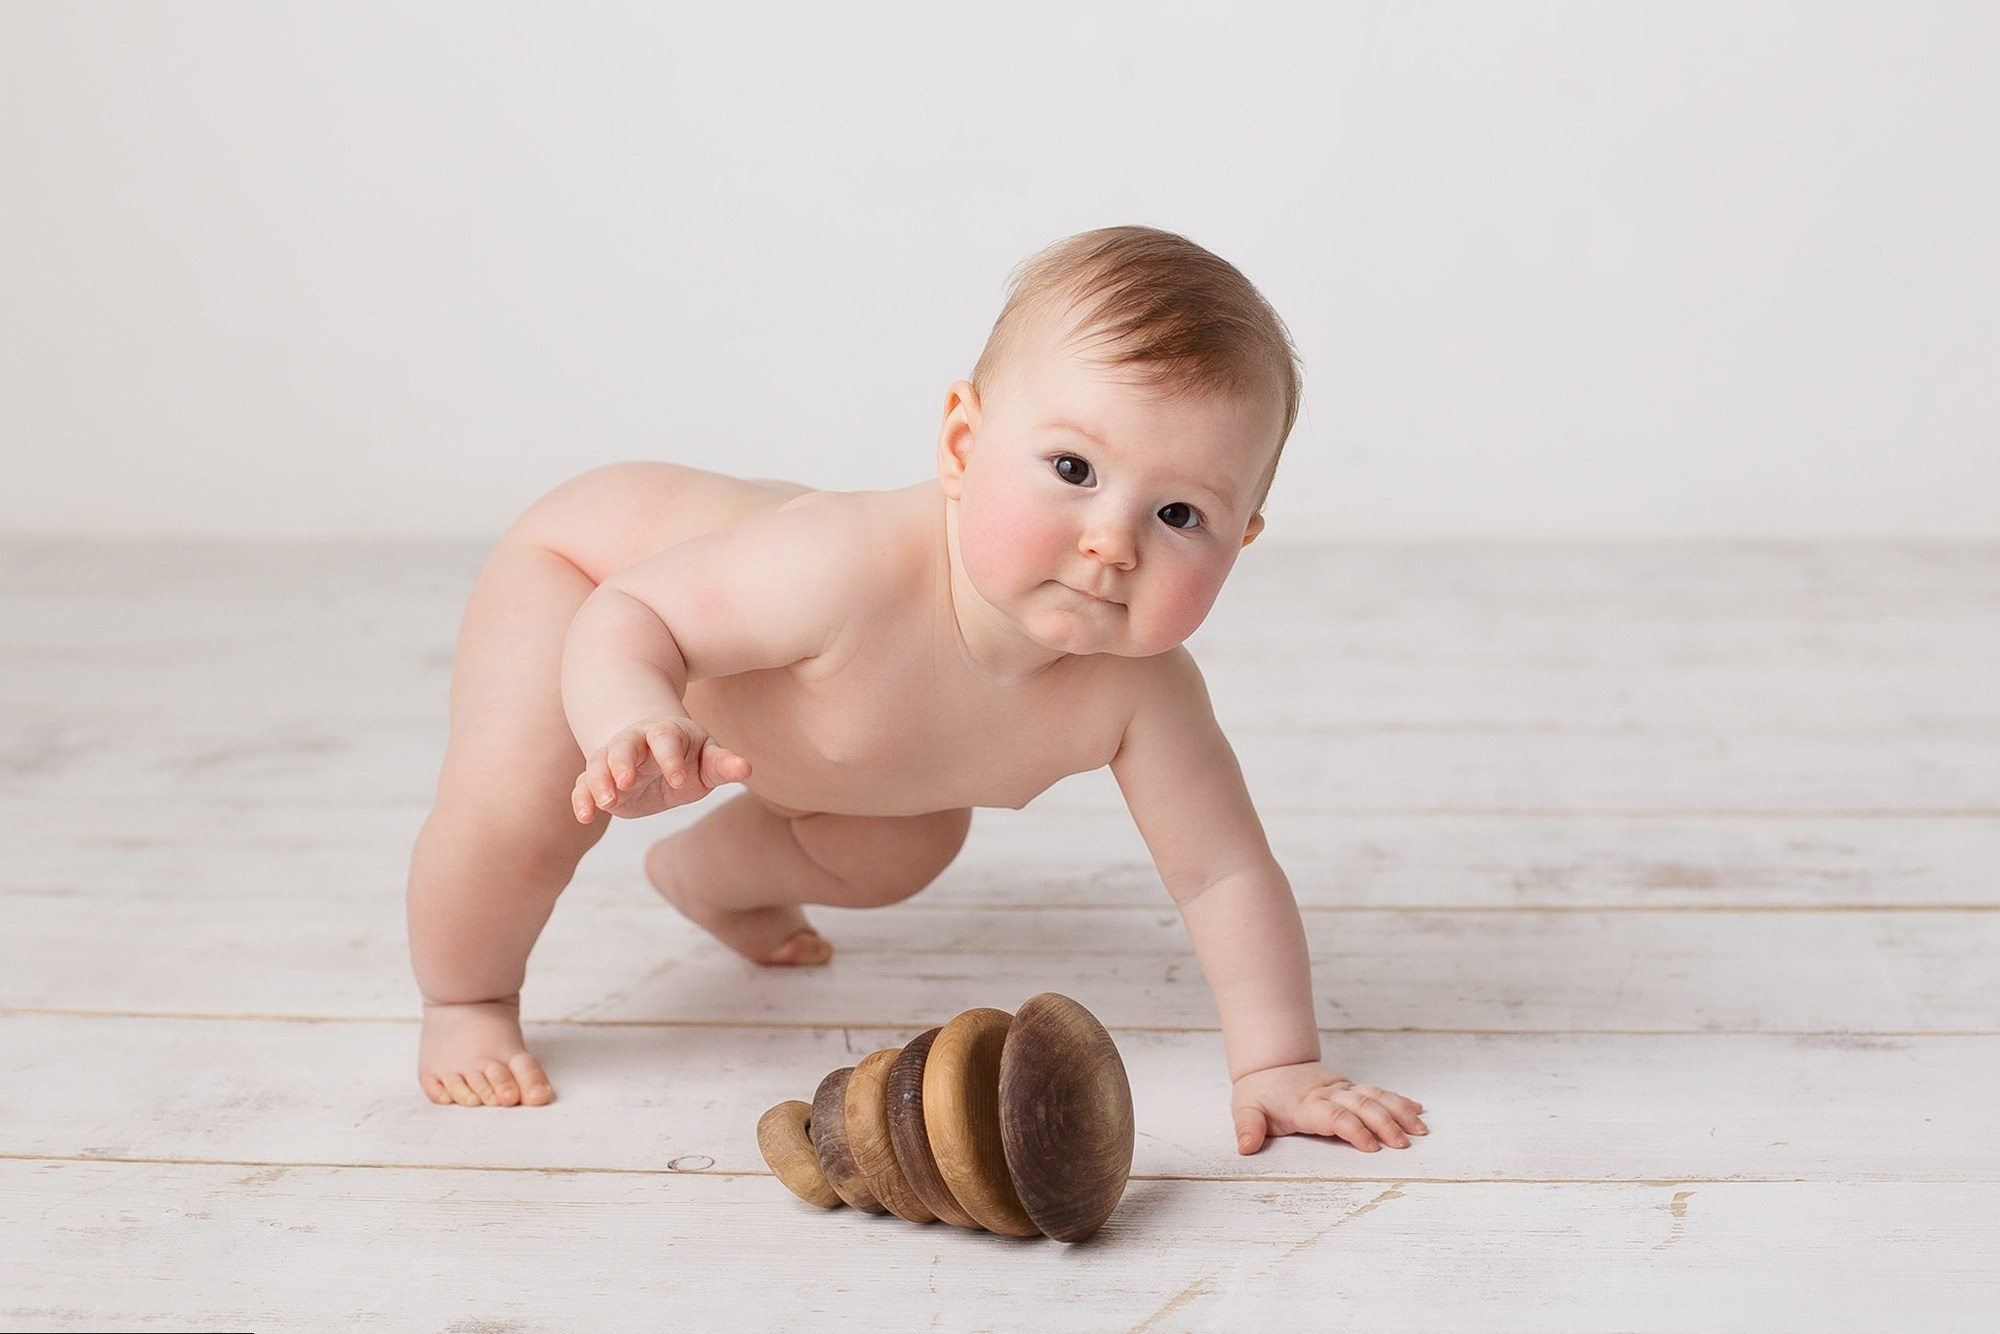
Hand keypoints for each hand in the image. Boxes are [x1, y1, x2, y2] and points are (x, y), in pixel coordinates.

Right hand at [571, 718, 750, 822]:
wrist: (654, 754)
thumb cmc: (688, 757)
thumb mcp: (708, 761)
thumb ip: (723, 765)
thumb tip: (746, 769)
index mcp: (665, 734)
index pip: (665, 739)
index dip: (671, 758)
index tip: (679, 781)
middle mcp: (635, 742)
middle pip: (623, 744)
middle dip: (622, 761)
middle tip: (626, 781)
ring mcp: (613, 760)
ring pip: (598, 763)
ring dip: (599, 781)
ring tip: (606, 802)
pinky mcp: (599, 780)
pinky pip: (583, 785)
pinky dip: (582, 799)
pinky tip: (586, 817)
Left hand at [1231, 1062, 1427, 1154]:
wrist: (1270, 1063)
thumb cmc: (1259, 1092)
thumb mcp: (1245, 1109)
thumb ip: (1248, 1127)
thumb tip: (1245, 1147)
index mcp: (1306, 1104)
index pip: (1334, 1116)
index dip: (1353, 1130)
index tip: (1371, 1147)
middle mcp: (1329, 1094)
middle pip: (1362, 1106)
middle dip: (1385, 1124)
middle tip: (1404, 1144)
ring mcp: (1343, 1090)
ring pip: (1375, 1097)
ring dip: (1399, 1112)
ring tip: (1420, 1129)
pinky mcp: (1350, 1088)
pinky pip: (1378, 1092)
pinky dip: (1398, 1100)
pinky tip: (1418, 1110)